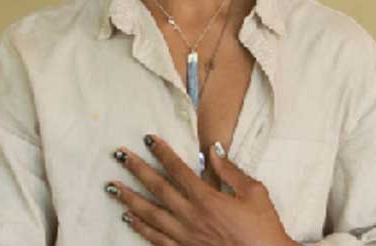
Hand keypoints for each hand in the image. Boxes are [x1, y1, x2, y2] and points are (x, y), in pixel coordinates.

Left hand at [105, 134, 297, 245]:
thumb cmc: (263, 228)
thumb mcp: (254, 192)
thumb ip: (231, 171)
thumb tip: (214, 150)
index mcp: (207, 199)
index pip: (178, 169)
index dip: (162, 153)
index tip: (148, 139)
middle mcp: (191, 216)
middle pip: (158, 188)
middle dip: (137, 170)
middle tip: (120, 156)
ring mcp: (185, 236)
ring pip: (151, 215)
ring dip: (130, 199)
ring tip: (112, 187)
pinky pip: (156, 239)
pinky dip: (140, 228)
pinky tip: (127, 218)